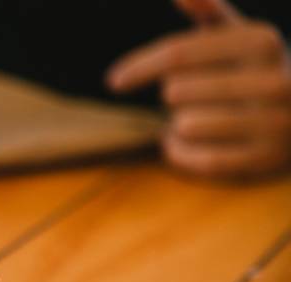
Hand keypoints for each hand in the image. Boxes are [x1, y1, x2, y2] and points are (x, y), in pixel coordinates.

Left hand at [107, 0, 290, 176]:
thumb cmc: (248, 72)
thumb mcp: (235, 38)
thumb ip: (209, 11)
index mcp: (262, 41)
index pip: (177, 53)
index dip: (139, 67)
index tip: (113, 80)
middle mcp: (278, 79)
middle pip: (177, 91)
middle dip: (173, 96)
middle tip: (191, 98)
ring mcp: (277, 123)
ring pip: (186, 126)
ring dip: (177, 126)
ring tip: (196, 120)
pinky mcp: (265, 160)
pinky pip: (199, 159)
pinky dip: (181, 153)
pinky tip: (183, 143)